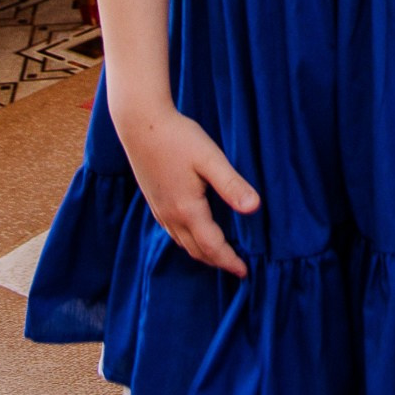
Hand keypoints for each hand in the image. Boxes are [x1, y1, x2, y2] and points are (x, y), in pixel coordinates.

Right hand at [111, 100, 259, 275]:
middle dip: (216, 261)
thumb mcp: (210, 158)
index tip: (244, 271)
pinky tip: (193, 232)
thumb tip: (255, 208)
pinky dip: (187, 241)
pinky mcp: (153, 200)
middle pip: (195, 250)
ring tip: (218, 255)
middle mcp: (171, 215)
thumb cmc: (177, 137)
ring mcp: (159, 209)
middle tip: (235, 267)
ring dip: (201, 253)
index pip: (212, 246)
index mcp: (187, 209)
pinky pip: (172, 232)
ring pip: (182, 243)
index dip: (229, 261)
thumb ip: (232, 185)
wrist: (140, 123)